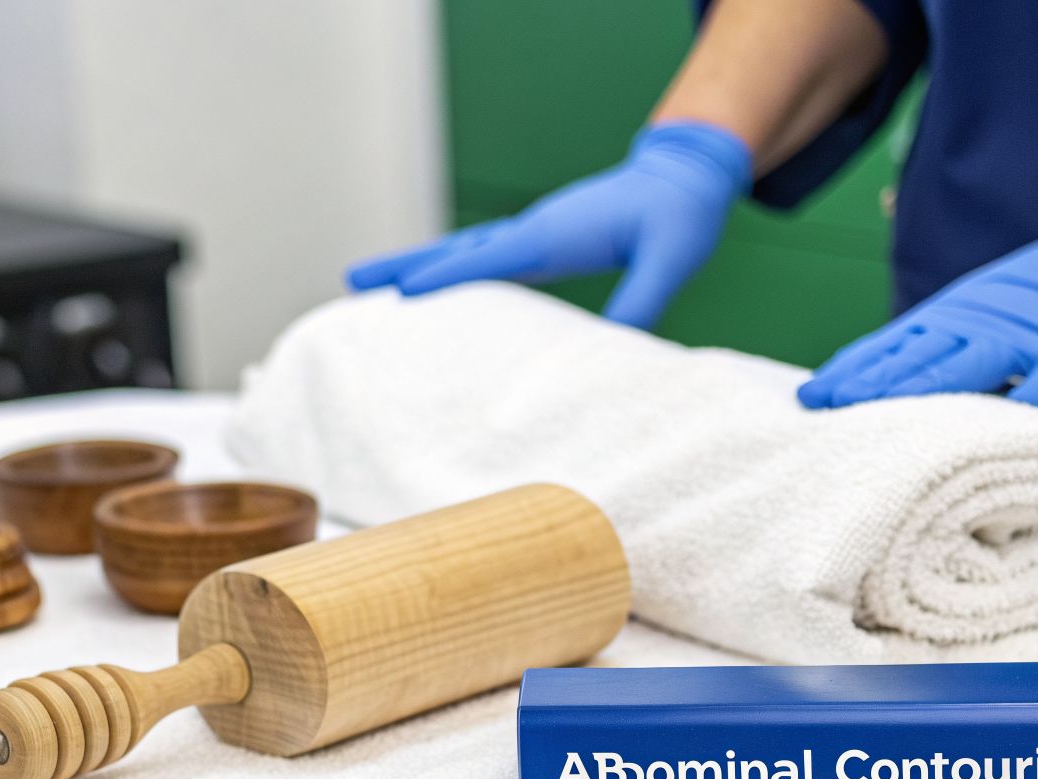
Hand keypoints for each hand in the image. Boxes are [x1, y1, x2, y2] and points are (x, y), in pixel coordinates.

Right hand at [346, 121, 750, 329]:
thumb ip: (645, 297)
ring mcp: (534, 233)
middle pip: (457, 250)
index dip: (447, 277)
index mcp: (555, 233)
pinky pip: (485, 257)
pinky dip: (452, 270)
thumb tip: (617, 345)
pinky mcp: (541, 241)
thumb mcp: (672, 258)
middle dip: (406, 265)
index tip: (401, 294)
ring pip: (465, 252)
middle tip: (353, 281)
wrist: (684, 175)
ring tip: (373, 285)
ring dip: (421, 267)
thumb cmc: (680, 215)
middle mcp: (534, 229)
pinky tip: (438, 288)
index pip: (491, 257)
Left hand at [797, 192, 1037, 409]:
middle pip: (916, 355)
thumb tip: (911, 377)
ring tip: (870, 413)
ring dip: (915, 390)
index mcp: (964, 312)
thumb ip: (959, 338)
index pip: (895, 343)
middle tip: (816, 404)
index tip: (811, 391)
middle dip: (864, 381)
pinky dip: (1018, 404)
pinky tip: (987, 430)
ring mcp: (1032, 335)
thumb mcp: (1000, 307)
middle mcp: (986, 320)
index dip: (853, 367)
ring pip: (964, 366)